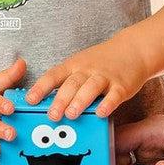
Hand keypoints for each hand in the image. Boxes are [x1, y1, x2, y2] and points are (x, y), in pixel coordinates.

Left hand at [23, 35, 147, 120]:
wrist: (133, 49)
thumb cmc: (102, 61)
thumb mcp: (81, 64)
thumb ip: (67, 82)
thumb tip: (47, 104)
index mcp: (74, 65)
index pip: (54, 75)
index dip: (41, 87)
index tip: (30, 99)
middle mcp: (87, 70)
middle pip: (71, 84)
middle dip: (60, 100)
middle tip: (52, 115)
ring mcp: (105, 77)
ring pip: (90, 88)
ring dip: (80, 101)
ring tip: (71, 115)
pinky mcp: (122, 86)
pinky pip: (114, 96)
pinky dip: (107, 104)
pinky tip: (100, 113)